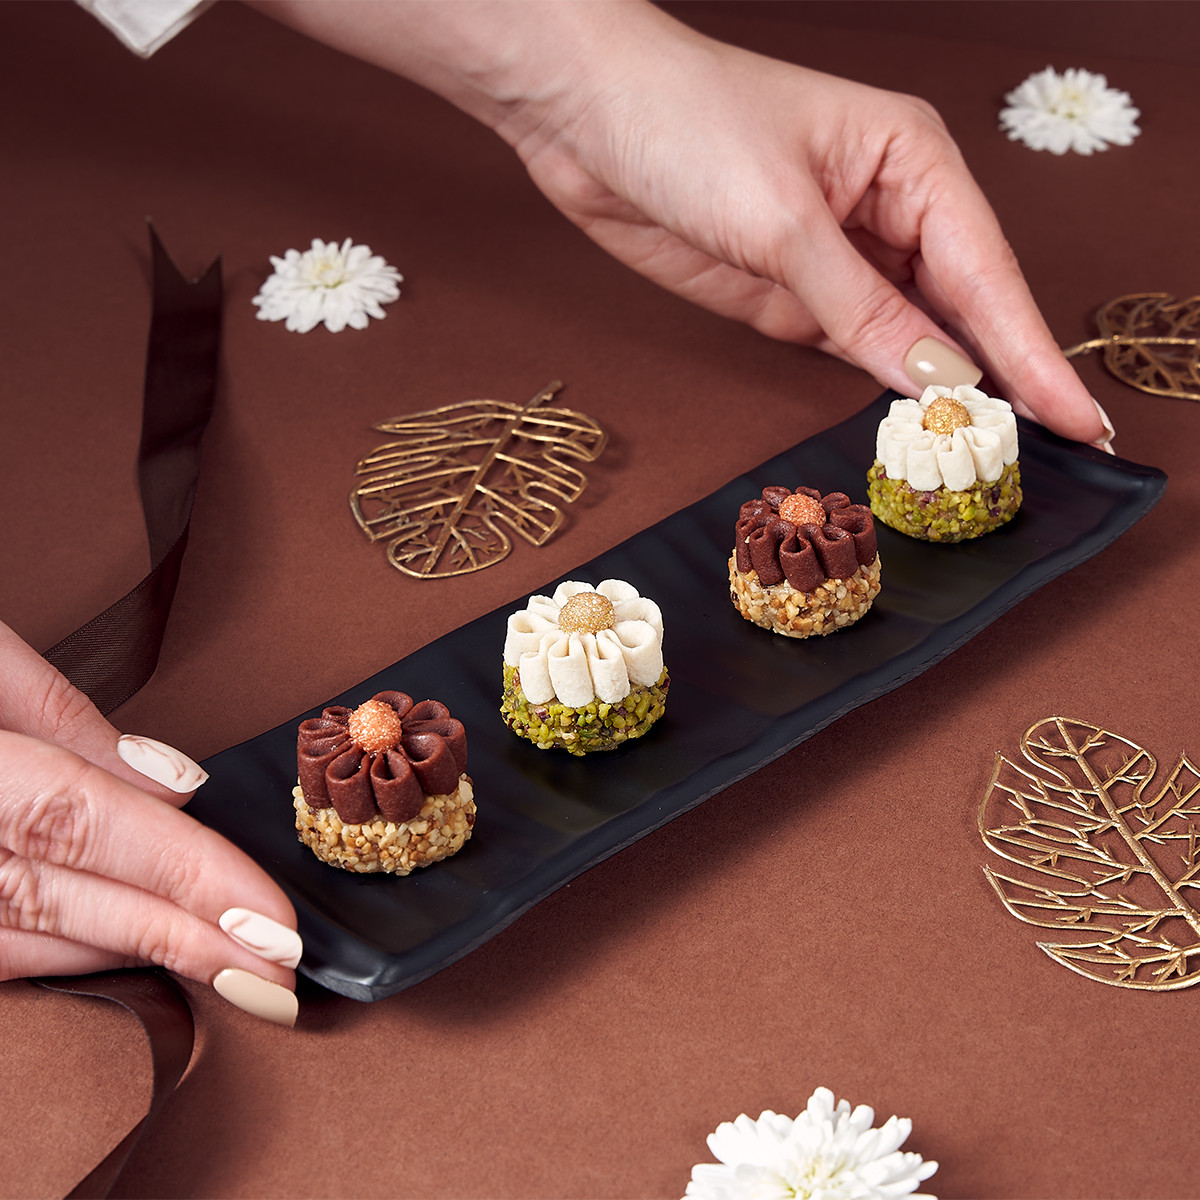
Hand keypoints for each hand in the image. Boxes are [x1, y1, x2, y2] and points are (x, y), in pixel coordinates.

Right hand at [0, 621, 300, 1024]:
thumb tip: (169, 780)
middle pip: (63, 898)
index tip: (271, 917)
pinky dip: (56, 955)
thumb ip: (62, 719)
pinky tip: (122, 957)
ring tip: (226, 977)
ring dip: (130, 959)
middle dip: (181, 940)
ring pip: (22, 937)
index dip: (186, 874)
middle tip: (276, 977)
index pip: (86, 822)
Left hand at [497, 10, 1110, 444]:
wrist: (584, 119)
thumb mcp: (784, 219)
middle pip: (961, 311)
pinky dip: (875, 388)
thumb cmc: (688, 121)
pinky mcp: (788, 296)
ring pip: (907, 339)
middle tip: (1050, 456)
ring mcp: (837, 261)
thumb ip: (863, 305)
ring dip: (938, 394)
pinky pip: (849, 350)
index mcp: (912, 162)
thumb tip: (939, 376)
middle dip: (1000, 381)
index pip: (989, 273)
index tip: (1078, 420)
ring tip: (984, 459)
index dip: (1034, 356)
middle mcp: (887, 211)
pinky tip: (905, 426)